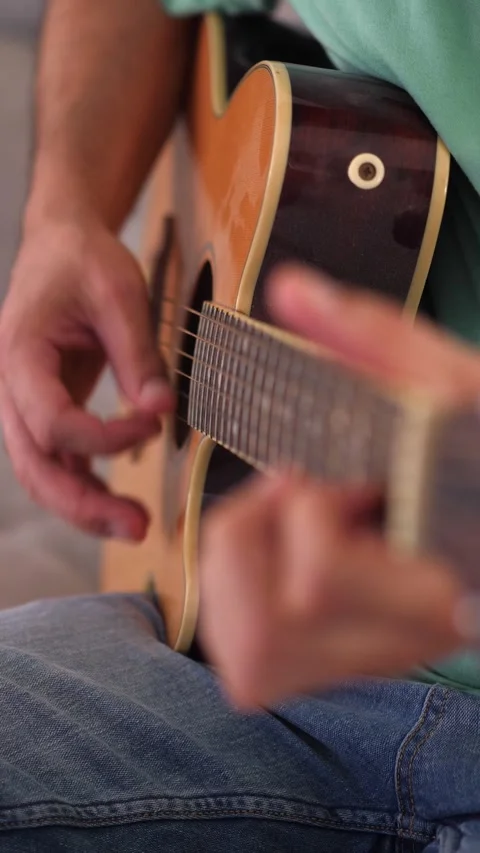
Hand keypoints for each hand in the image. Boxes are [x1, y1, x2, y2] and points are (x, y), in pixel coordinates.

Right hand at [0, 217, 172, 539]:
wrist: (61, 245)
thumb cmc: (84, 260)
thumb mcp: (119, 293)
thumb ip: (138, 353)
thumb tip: (161, 410)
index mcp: (20, 353)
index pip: (52, 421)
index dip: (105, 437)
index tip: (153, 423)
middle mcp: (12, 387)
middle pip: (36, 466)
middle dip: (85, 504)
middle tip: (138, 527)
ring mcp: (25, 405)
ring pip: (42, 474)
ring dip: (85, 506)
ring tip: (134, 526)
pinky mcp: (47, 411)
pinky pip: (59, 461)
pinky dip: (85, 486)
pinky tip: (117, 503)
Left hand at [198, 266, 479, 707]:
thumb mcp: (448, 383)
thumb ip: (370, 338)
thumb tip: (289, 291)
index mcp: (442, 569)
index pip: (320, 575)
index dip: (306, 506)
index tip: (336, 466)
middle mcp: (408, 634)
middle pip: (269, 624)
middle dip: (251, 536)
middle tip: (293, 491)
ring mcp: (376, 656)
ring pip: (248, 662)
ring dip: (234, 575)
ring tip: (284, 524)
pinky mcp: (350, 662)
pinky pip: (253, 670)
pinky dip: (235, 607)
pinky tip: (274, 555)